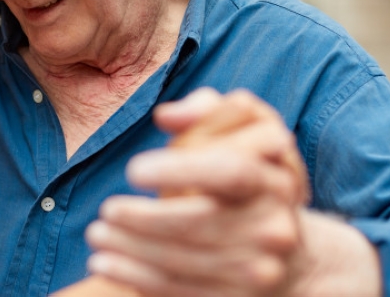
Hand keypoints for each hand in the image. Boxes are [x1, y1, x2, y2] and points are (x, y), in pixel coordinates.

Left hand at [85, 88, 308, 295]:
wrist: (293, 253)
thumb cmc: (249, 177)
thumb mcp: (243, 133)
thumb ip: (206, 110)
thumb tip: (166, 116)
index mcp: (272, 177)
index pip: (229, 171)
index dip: (179, 169)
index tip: (132, 171)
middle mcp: (273, 226)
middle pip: (201, 223)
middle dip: (145, 218)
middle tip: (105, 210)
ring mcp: (260, 269)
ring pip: (185, 261)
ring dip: (132, 250)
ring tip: (96, 235)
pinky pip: (182, 291)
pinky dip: (138, 278)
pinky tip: (106, 263)